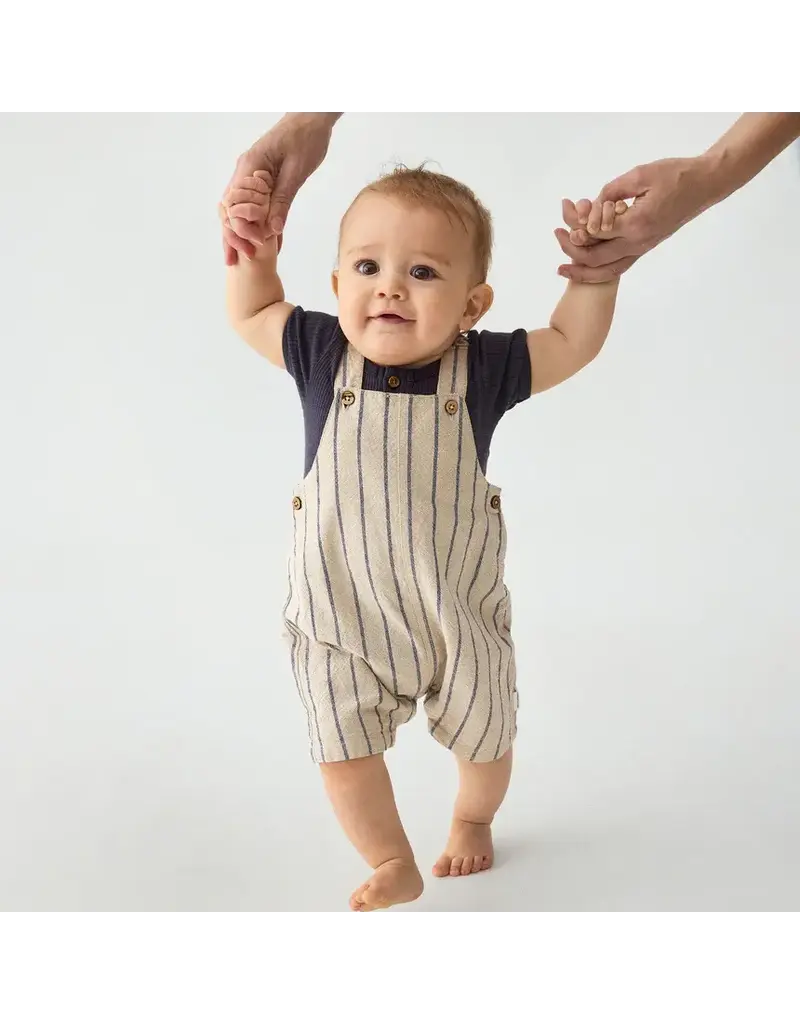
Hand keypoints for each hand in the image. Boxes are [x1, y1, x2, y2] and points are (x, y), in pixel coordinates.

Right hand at [221, 112, 337, 265]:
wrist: (312, 119)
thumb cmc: (305, 139)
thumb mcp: (296, 172)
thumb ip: (282, 200)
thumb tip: (272, 230)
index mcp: (249, 168)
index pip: (233, 205)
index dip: (240, 229)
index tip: (253, 246)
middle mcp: (245, 173)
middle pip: (230, 210)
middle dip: (233, 236)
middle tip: (239, 260)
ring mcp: (252, 177)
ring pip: (240, 209)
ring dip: (242, 233)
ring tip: (244, 257)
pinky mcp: (264, 180)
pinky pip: (256, 206)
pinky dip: (258, 224)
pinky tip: (268, 242)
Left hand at [554, 156, 713, 282]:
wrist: (704, 186)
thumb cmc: (675, 175)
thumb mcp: (641, 175)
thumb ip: (613, 190)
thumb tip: (592, 205)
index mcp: (637, 224)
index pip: (597, 233)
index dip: (578, 225)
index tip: (567, 210)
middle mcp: (639, 242)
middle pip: (597, 258)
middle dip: (573, 250)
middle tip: (558, 235)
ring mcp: (643, 248)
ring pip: (607, 271)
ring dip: (583, 271)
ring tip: (562, 268)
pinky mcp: (645, 247)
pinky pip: (618, 267)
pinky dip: (599, 271)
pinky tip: (585, 268)